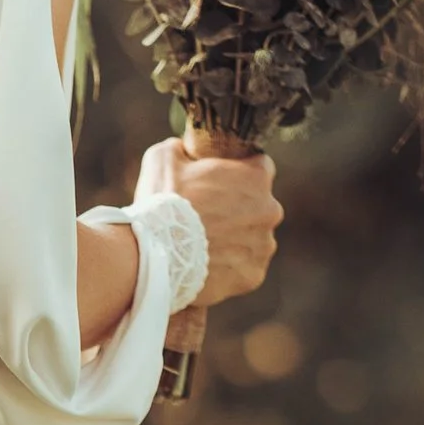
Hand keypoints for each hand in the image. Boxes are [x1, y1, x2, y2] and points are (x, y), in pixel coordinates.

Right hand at [137, 132, 282, 351]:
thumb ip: (182, 147)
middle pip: (259, 206)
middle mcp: (270, 210)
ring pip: (254, 239)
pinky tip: (208, 267)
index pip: (260, 167)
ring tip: (205, 246)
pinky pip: (245, 268)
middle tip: (208, 217)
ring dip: (236, 240)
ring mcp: (264, 246)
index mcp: (256, 177)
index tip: (220, 183)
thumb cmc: (162, 204)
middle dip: (239, 209)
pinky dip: (231, 268)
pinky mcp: (253, 276)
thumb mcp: (164, 157)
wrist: (153, 257)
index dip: (239, 173)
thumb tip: (183, 149)